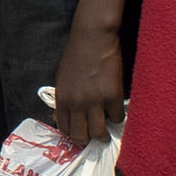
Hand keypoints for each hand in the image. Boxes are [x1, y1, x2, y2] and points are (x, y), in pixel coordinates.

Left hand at [50, 13, 126, 146]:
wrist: (92, 36)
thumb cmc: (76, 55)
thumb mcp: (62, 78)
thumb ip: (62, 99)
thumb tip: (58, 116)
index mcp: (62, 98)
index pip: (64, 128)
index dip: (72, 134)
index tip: (80, 133)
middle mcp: (76, 103)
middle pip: (80, 136)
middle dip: (88, 139)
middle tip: (94, 135)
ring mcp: (95, 101)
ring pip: (99, 133)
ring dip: (104, 134)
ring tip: (107, 130)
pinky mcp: (113, 96)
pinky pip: (117, 118)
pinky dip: (117, 117)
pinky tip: (116, 109)